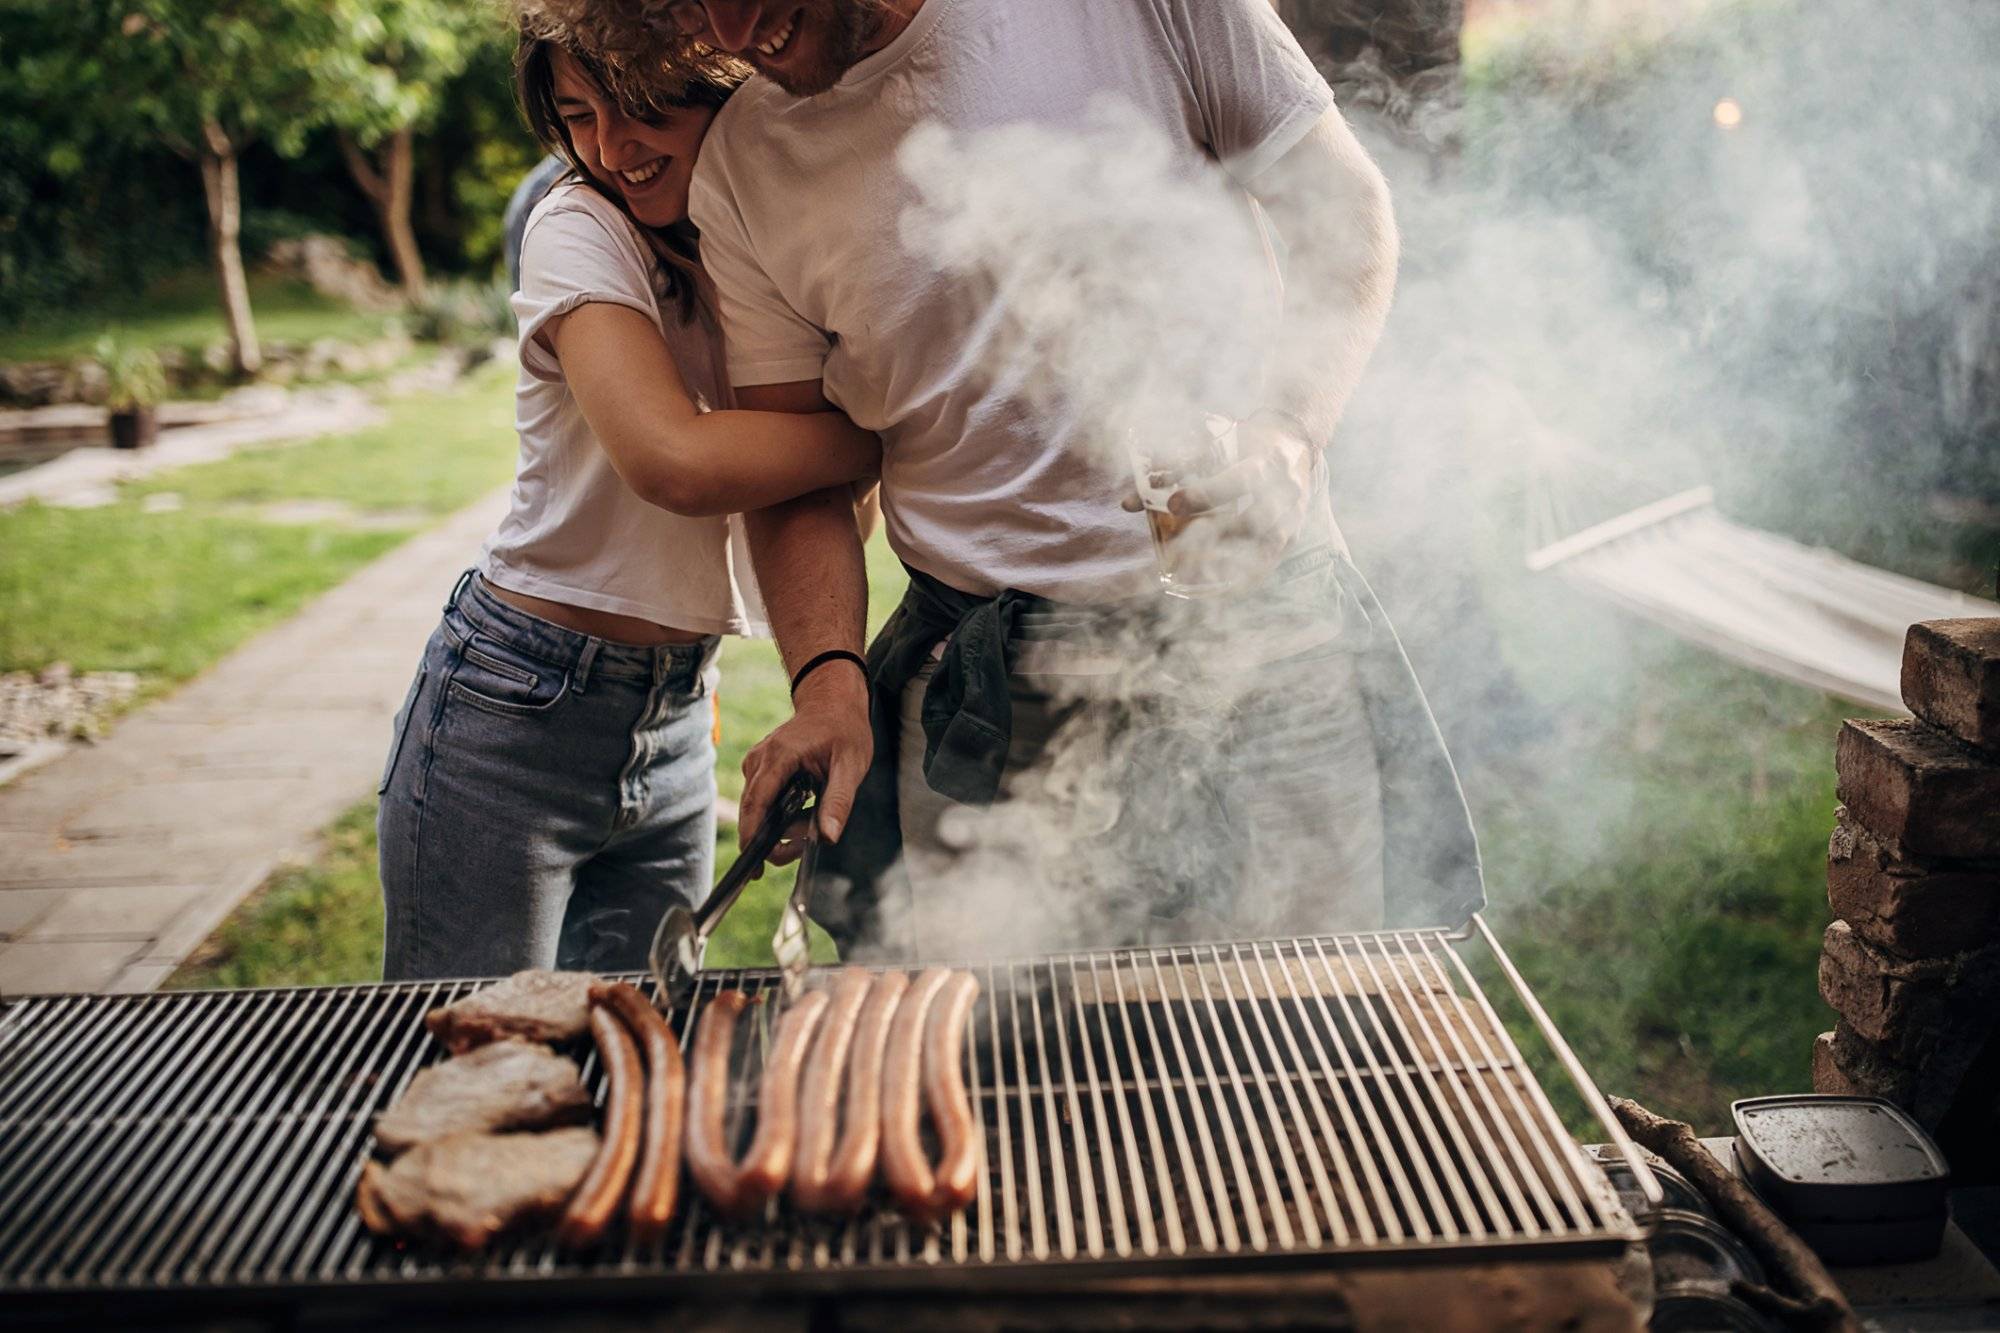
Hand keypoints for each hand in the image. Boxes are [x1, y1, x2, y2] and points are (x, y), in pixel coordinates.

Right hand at [739, 662, 871, 862]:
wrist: (833, 702)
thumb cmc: (844, 730)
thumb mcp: (851, 766)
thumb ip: (838, 801)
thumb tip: (827, 837)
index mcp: (779, 756)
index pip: (756, 803)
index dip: (753, 836)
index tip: (756, 865)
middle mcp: (760, 759)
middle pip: (752, 812)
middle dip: (773, 839)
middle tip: (802, 848)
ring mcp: (756, 763)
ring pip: (757, 809)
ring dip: (780, 826)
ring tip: (811, 824)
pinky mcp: (759, 769)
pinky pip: (762, 801)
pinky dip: (779, 814)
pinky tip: (803, 810)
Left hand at [1121, 416, 1315, 581]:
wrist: (1295, 444)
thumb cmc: (1246, 443)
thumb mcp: (1217, 443)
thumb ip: (1173, 470)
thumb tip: (1127, 504)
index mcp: (1265, 459)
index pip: (1239, 479)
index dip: (1206, 494)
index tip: (1174, 505)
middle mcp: (1285, 489)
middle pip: (1251, 517)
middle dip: (1211, 534)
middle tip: (1175, 550)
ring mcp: (1292, 515)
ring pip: (1262, 543)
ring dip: (1226, 559)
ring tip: (1189, 572)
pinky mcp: (1292, 535)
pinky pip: (1269, 562)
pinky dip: (1243, 578)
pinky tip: (1216, 588)